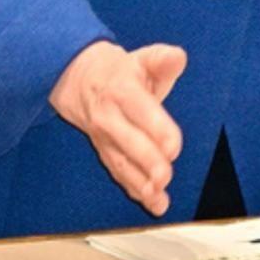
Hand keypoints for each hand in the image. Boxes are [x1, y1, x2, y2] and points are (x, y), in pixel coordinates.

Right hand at [50, 40, 186, 214]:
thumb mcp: (142, 58)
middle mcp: (110, 116)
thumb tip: (178, 57)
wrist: (81, 79)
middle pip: (128, 141)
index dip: (155, 127)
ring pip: (121, 162)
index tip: (172, 145)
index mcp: (122, 88)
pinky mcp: (105, 152)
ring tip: (158, 195)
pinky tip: (153, 203)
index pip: (139, 108)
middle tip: (164, 175)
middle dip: (147, 160)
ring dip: (140, 182)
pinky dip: (135, 189)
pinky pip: (119, 172)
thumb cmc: (122, 72)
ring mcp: (105, 137)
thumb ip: (163, 59)